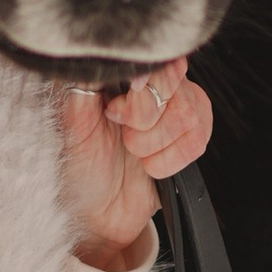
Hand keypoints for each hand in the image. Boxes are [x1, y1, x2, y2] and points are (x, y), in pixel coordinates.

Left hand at [57, 61, 212, 269]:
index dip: (137, 88)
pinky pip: (197, 139)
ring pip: (187, 113)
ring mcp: (177, 107)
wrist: (99, 211)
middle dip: (142, 122)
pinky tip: (151, 164)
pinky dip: (171, 160)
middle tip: (122, 138)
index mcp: (122, 74)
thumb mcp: (74, 124)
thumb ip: (86, 85)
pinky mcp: (193, 134)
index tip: (115, 111)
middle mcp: (153, 84)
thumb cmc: (82, 167)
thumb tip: (102, 60)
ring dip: (154, 145)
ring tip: (134, 153)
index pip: (150, 59)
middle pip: (171, 84)